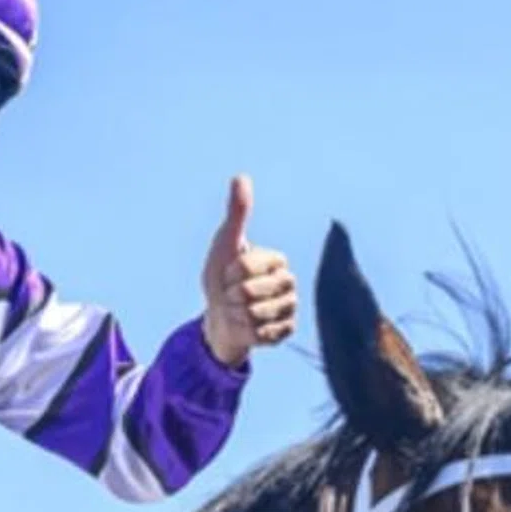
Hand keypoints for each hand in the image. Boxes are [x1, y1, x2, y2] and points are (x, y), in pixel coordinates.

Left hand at [199, 175, 297, 367]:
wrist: (220, 318)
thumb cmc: (222, 279)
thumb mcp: (225, 245)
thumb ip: (236, 214)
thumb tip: (241, 177)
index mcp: (277, 260)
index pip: (246, 266)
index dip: (229, 273)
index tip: (229, 274)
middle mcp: (289, 282)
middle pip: (250, 292)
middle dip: (231, 296)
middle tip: (232, 295)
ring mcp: (290, 307)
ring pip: (255, 315)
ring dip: (236, 316)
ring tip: (238, 311)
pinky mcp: (287, 331)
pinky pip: (262, 334)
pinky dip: (247, 333)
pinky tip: (248, 327)